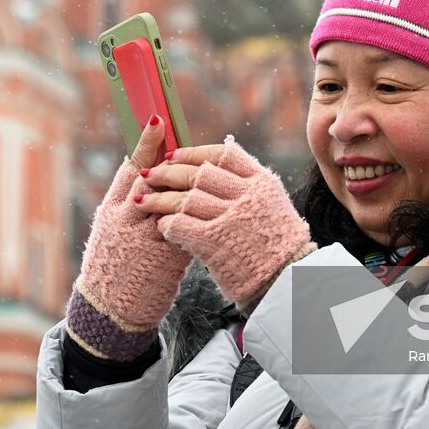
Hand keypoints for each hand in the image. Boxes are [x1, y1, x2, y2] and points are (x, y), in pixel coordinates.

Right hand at [67, 116, 192, 360]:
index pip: (130, 170)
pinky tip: (212, 210)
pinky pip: (188, 230)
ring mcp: (145, 239)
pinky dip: (200, 219)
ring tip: (207, 169)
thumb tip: (153, 171)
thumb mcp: (112, 230)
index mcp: (111, 211)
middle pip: (153, 180)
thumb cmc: (113, 265)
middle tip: (191, 137)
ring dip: (190, 188)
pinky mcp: (166, 257)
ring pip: (174, 204)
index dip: (146, 144)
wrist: (110, 311)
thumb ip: (130, 204)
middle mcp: (126, 222)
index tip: (159, 121)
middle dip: (172, 157)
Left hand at [134, 135, 313, 308]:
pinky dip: (166, 222)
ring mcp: (229, 218)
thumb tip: (224, 148)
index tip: (173, 155)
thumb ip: (247, 179)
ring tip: (142, 200)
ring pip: (184, 198)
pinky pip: (180, 224)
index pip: (222, 154)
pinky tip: (160, 224)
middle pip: (198, 174)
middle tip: (150, 174)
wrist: (285, 280)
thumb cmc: (275, 241)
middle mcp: (245, 195)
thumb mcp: (271, 201)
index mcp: (260, 181)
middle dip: (168, 172)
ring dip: (158, 198)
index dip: (192, 153)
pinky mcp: (214, 242)